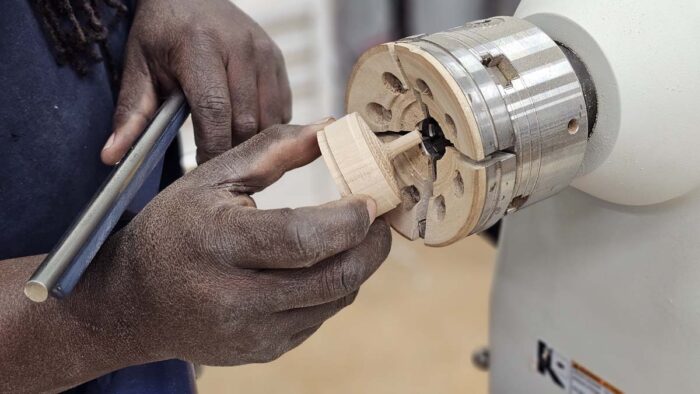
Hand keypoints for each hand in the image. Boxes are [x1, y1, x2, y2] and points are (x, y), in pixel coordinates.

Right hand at [99, 120, 390, 364]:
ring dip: (358, 268)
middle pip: (332, 278)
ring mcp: (250, 333)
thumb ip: (273, 149)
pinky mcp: (262, 351)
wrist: (133, 302)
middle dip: (372, 248)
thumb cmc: (174, 230)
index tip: (371, 201)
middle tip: (380, 221)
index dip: (348, 221)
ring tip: (355, 238)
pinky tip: (320, 266)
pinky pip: (319, 318)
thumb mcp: (211, 177)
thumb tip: (332, 128)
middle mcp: (234, 297)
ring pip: (334, 301)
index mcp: (218, 243)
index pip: (301, 238)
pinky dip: (332, 290)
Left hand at [101, 0, 290, 164]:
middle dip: (232, 151)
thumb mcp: (139, 66)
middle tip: (215, 168)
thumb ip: (130, 113)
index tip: (202, 172)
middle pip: (246, 121)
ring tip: (229, 149)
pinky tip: (244, 127)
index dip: (211, 149)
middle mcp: (240, 46)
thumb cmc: (162, 32)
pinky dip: (266, 127)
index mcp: (200, 46)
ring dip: (252, 142)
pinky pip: (281, 109)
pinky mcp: (278, 59)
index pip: (214, 111)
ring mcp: (264, 52)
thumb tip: (112, 157)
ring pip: (268, 120)